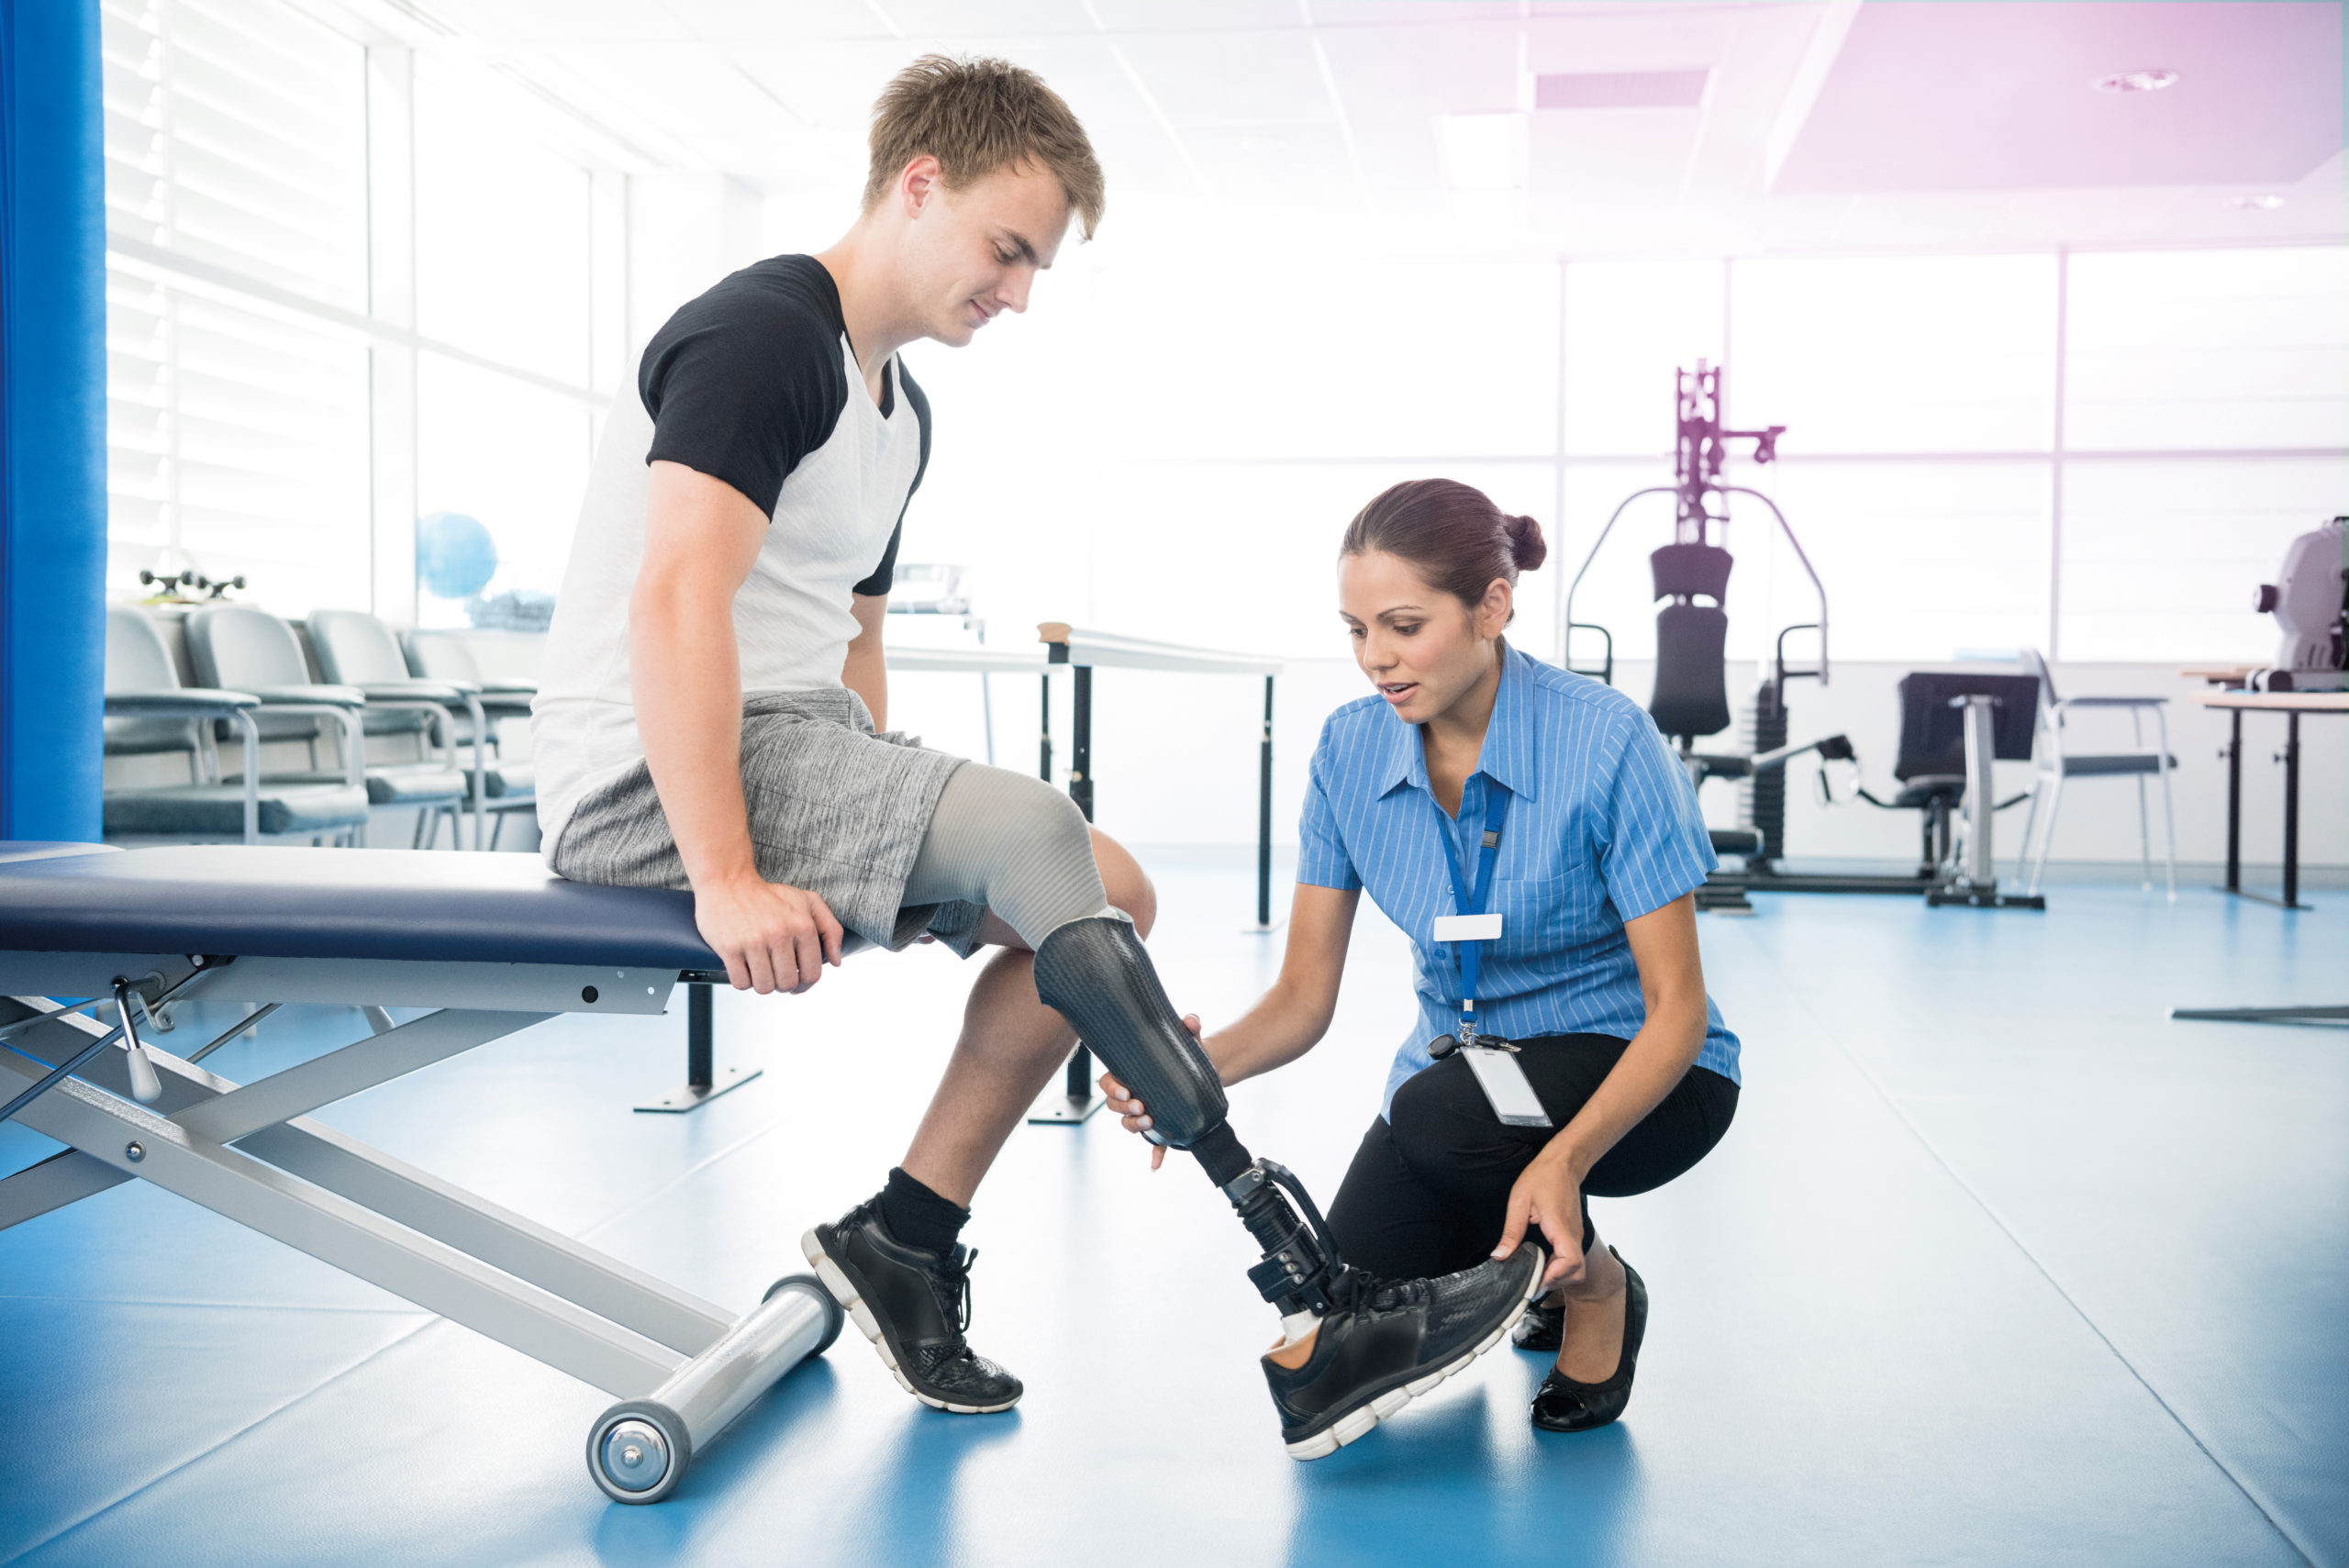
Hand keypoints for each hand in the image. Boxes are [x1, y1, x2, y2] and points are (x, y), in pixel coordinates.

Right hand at [693, 873, 844, 993]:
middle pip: (787, 984)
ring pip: (764, 987)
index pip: (812, 974)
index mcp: (803, 926)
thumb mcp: (808, 902)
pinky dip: (743, 981)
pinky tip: (744, 967)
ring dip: (762, 984)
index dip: (805, 984)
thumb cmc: (770, 896)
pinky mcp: (729, 948)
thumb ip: (831, 929)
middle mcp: (780, 934)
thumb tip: (836, 962)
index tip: (796, 981)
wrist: (729, 881)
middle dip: (782, 984)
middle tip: (775, 973)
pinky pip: (741, 983)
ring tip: (759, 970)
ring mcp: (754, 942)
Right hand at [1098, 1014, 1201, 1171]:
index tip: (1127, 1090)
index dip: (1112, 1087)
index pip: (1109, 1081)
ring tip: (1151, 1121)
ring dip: (1135, 1126)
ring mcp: (1146, 1110)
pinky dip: (1155, 1154)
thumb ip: (1189, 1026)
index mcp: (1130, 1072)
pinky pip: (1154, 1144)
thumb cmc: (1187, 1050)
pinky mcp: (1162, 1124)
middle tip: (1141, 1106)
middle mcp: (1134, 1093)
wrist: (1207, 1068)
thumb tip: (1191, 1020)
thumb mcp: (1188, 1037)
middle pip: (1115, 1105)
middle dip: (1124, 1108)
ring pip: (1128, 1123)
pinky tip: (1156, 1164)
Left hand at [1494, 1150, 1585, 1288]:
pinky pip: (1572, 1259)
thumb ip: (1511, 1232)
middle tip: (1532, 1283)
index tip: (1535, 1280)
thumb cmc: (1542, 1177)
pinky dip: (1560, 1269)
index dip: (1554, 1276)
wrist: (1563, 1163)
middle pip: (1577, 1272)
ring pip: (1577, 1269)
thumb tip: (1500, 1256)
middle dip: (1556, 1282)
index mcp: (1561, 1227)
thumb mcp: (1519, 1201)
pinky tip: (1542, 1265)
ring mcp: (1576, 1236)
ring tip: (1536, 1276)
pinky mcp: (1574, 1235)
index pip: (1570, 1261)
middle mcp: (1573, 1235)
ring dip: (1559, 1277)